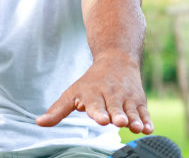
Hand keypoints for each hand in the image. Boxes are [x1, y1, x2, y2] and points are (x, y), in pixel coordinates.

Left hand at [36, 56, 152, 134]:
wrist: (117, 58)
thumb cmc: (91, 81)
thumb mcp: (72, 92)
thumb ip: (58, 110)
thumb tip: (39, 123)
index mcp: (94, 95)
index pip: (96, 106)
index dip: (98, 113)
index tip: (101, 119)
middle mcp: (112, 96)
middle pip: (115, 108)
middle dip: (118, 115)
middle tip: (120, 122)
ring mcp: (127, 99)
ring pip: (132, 111)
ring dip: (135, 119)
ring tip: (137, 127)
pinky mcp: (139, 101)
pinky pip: (144, 112)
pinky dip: (147, 120)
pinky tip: (149, 129)